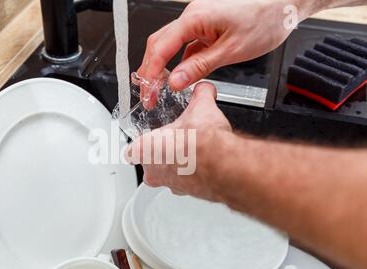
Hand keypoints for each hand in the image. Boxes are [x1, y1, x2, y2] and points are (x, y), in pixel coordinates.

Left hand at [126, 82, 234, 199]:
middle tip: (174, 144)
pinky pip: (185, 184)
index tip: (148, 140)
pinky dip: (192, 176)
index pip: (130, 152)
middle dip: (161, 155)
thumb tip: (204, 89)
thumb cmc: (202, 142)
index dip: (140, 145)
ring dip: (176, 167)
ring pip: (167, 177)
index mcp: (145, 150)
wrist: (223, 165)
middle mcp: (154, 173)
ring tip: (191, 152)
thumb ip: (200, 94)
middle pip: (149, 166)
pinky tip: (203, 164)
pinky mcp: (187, 193)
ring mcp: (170, 185)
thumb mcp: (200, 107)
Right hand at [138, 0, 305, 90]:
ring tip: (158, 89)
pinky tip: (179, 76)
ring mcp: (198, 22)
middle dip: (149, 71)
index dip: (151, 72)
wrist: (284, 4)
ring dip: (162, 67)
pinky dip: (178, 62)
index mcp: (195, 19)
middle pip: (159, 44)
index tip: (147, 92)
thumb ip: (199, 66)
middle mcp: (192, 17)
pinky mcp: (206, 28)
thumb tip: (176, 81)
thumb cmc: (265, 19)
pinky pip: (185, 45)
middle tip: (148, 95)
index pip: (161, 48)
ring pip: (170, 45)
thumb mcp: (231, 50)